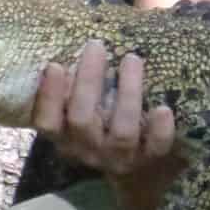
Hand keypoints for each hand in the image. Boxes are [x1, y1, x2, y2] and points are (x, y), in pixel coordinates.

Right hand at [33, 40, 179, 209]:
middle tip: (96, 46)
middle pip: (82, 120)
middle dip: (88, 80)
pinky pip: (154, 148)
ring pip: (121, 131)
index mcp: (65, 136)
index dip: (47, 96)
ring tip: (132, 59)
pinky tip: (163, 109)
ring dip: (127, 93)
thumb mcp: (84, 106)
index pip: (46, 122)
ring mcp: (118, 157)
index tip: (55, 65)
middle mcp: (87, 150)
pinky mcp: (148, 160)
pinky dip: (159, 130)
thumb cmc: (104, 121)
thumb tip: (80, 38)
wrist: (138, 171)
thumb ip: (78, 79)